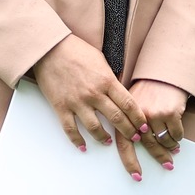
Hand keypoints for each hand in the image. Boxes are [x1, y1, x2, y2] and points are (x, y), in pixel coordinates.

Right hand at [30, 35, 149, 180]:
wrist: (51, 49)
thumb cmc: (77, 51)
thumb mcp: (102, 61)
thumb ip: (111, 79)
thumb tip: (120, 91)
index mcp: (107, 81)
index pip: (129, 104)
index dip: (139, 118)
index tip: (144, 126)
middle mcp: (94, 94)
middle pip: (116, 118)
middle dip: (128, 131)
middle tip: (134, 138)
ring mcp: (77, 102)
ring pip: (95, 128)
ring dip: (104, 138)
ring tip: (109, 142)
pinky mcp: (61, 107)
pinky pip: (70, 129)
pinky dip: (77, 140)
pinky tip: (83, 146)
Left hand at [127, 79, 188, 169]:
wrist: (165, 73)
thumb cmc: (147, 89)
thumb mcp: (131, 103)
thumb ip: (128, 122)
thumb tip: (136, 144)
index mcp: (126, 116)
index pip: (125, 144)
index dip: (130, 161)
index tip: (137, 175)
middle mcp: (138, 117)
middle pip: (149, 145)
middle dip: (159, 157)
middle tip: (167, 165)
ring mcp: (155, 115)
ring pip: (164, 140)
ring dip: (170, 146)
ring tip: (173, 148)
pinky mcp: (171, 112)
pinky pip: (176, 133)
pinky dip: (178, 137)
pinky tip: (178, 136)